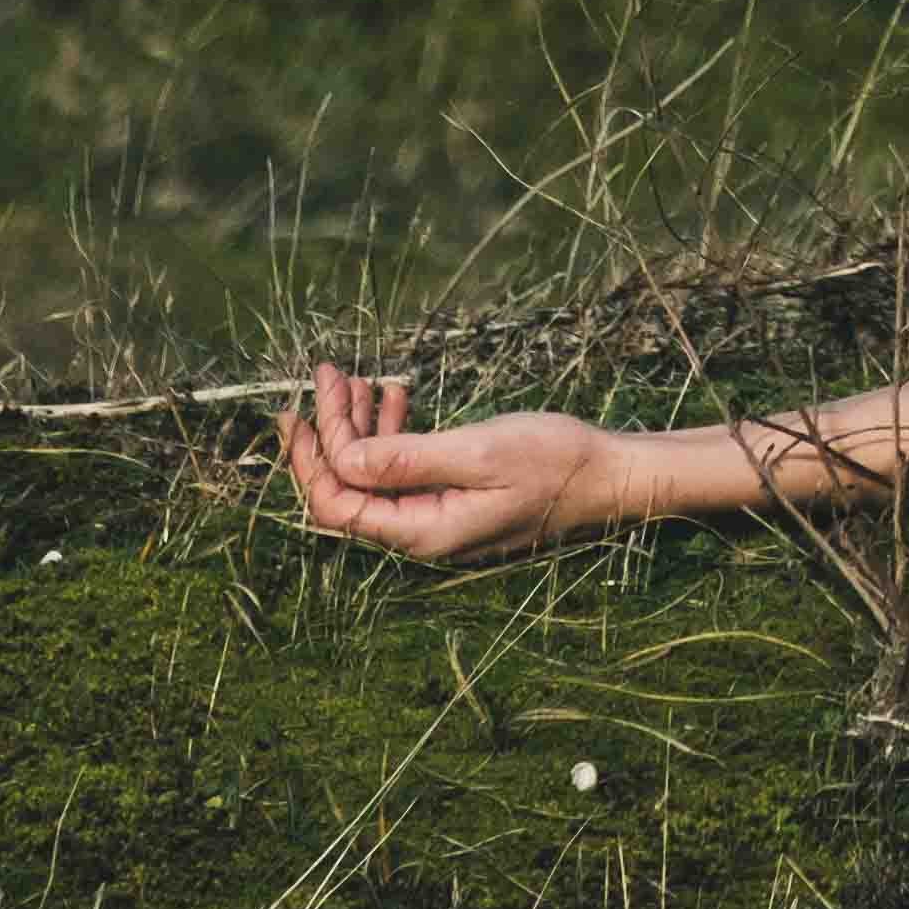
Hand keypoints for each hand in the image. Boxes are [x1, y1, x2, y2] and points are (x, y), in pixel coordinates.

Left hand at [278, 362, 625, 565]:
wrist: (610, 475)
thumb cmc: (554, 461)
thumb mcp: (479, 452)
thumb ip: (407, 460)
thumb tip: (342, 459)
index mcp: (421, 531)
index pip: (337, 506)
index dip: (310, 460)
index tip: (297, 409)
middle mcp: (421, 532)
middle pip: (349, 489)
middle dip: (331, 432)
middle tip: (328, 375)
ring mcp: (437, 517)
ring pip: (375, 475)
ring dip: (359, 427)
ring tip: (356, 376)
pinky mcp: (453, 498)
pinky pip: (403, 470)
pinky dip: (391, 433)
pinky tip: (395, 398)